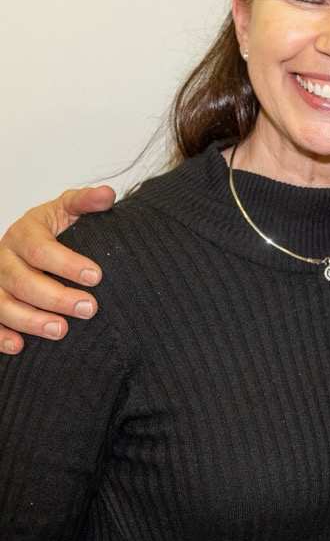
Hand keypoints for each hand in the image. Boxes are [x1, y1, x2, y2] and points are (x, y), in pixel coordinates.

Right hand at [0, 186, 114, 354]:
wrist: (30, 242)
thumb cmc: (53, 228)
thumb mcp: (67, 209)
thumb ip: (85, 202)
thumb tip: (108, 194)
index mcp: (23, 233)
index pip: (40, 249)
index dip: (67, 264)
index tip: (97, 276)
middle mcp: (2, 258)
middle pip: (21, 280)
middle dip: (55, 297)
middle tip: (89, 308)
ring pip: (2, 304)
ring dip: (31, 320)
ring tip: (62, 331)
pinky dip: (1, 336)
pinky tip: (20, 346)